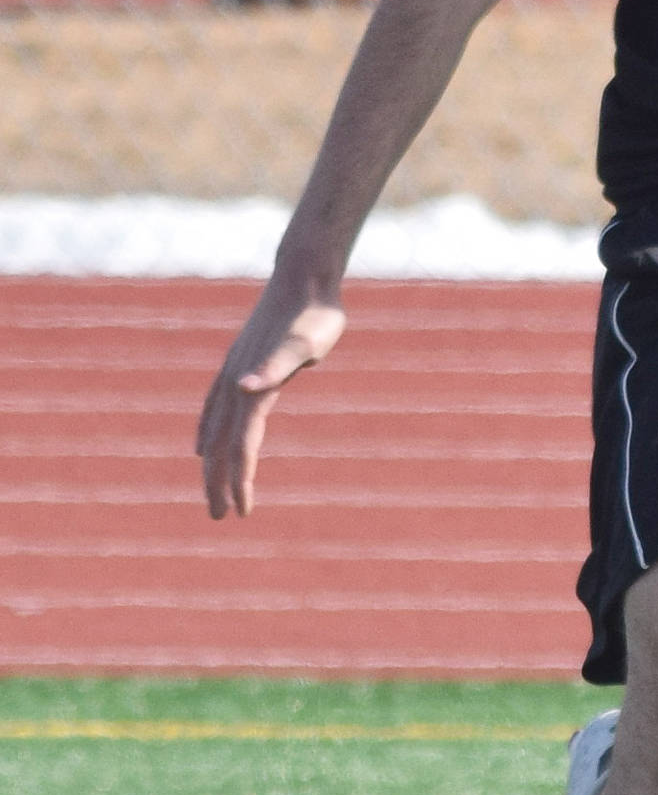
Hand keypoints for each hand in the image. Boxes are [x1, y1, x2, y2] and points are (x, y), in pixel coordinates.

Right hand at [195, 278, 346, 518]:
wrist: (305, 277)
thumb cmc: (316, 314)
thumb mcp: (306, 343)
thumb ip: (276, 365)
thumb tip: (243, 389)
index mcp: (253, 385)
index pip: (242, 444)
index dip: (239, 479)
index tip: (242, 510)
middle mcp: (237, 382)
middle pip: (222, 443)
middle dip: (218, 482)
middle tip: (219, 517)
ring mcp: (235, 372)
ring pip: (216, 428)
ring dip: (212, 463)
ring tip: (210, 492)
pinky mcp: (240, 363)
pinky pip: (215, 408)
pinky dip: (207, 431)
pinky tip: (205, 445)